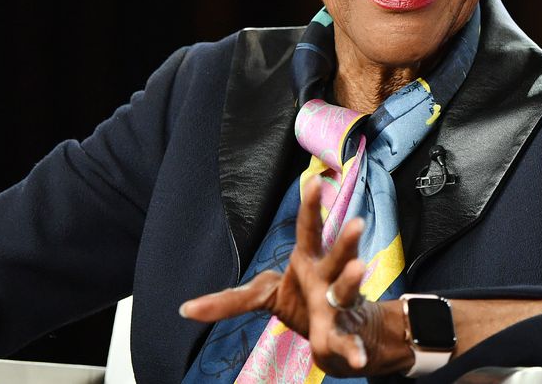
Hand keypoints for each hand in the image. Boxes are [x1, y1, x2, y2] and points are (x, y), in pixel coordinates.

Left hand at [180, 176, 410, 376]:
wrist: (340, 334)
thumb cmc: (301, 300)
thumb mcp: (264, 294)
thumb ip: (228, 301)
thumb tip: (183, 309)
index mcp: (309, 260)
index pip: (309, 228)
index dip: (310, 205)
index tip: (314, 180)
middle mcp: (328, 276)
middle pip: (336, 255)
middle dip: (345, 240)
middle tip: (357, 223)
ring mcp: (340, 304)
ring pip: (346, 290)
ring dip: (351, 280)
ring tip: (358, 268)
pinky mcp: (343, 335)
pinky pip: (347, 343)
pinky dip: (352, 351)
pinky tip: (356, 360)